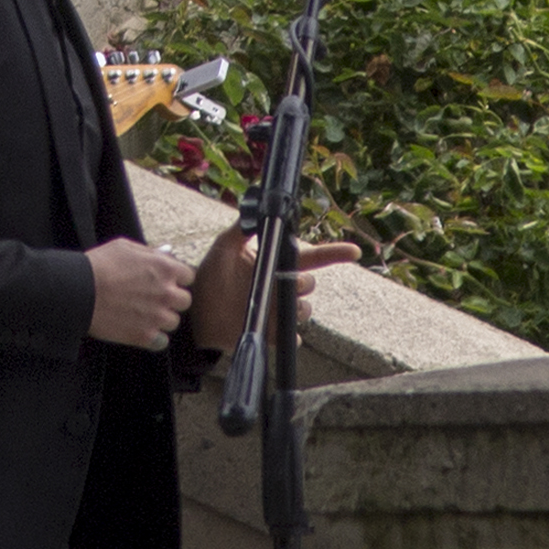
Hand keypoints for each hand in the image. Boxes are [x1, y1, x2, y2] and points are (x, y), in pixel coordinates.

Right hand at [86, 235, 194, 349]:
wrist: (78, 291)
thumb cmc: (99, 266)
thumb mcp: (126, 247)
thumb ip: (150, 253)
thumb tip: (164, 255)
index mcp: (165, 269)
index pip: (188, 276)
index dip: (177, 279)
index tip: (167, 282)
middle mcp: (166, 293)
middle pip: (184, 301)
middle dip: (171, 300)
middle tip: (154, 299)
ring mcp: (157, 316)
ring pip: (173, 322)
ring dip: (161, 319)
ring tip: (144, 315)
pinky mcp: (144, 335)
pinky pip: (162, 342)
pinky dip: (153, 338)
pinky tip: (141, 330)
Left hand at [186, 230, 349, 354]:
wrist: (194, 309)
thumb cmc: (209, 275)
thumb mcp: (224, 246)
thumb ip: (242, 227)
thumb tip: (256, 211)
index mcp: (276, 265)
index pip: (312, 258)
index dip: (335, 254)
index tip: (353, 252)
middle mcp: (280, 287)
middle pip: (310, 285)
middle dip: (302, 283)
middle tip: (282, 282)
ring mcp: (276, 310)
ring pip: (304, 311)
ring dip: (295, 309)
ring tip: (273, 306)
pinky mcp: (268, 332)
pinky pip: (289, 337)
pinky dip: (289, 337)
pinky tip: (279, 332)